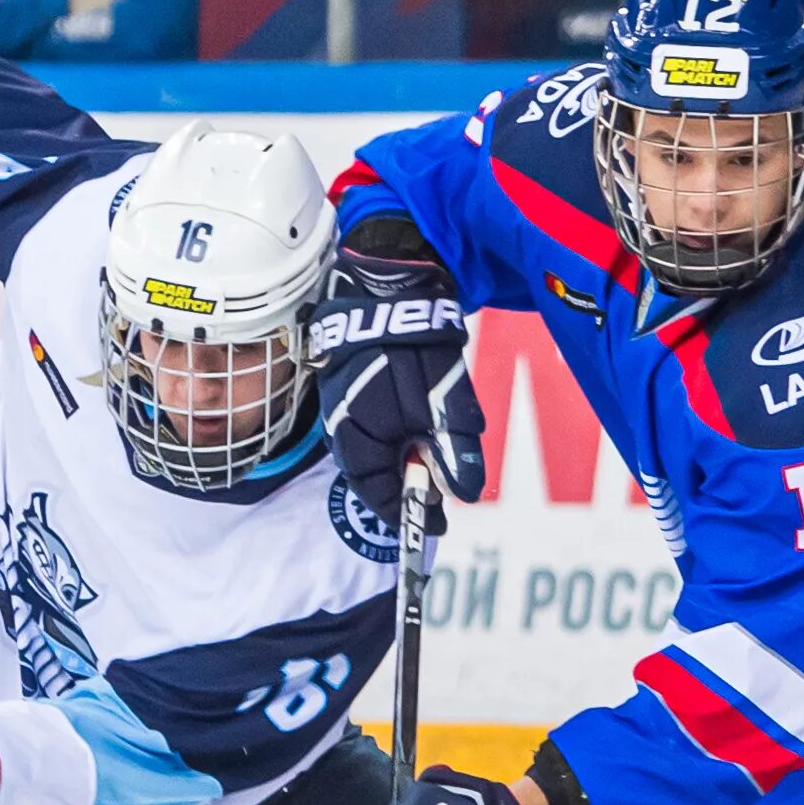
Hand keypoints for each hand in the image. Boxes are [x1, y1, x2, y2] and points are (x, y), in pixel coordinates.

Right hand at [309, 240, 484, 533]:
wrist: (387, 279)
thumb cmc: (414, 339)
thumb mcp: (442, 398)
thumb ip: (451, 446)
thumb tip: (462, 494)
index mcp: (357, 431)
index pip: (376, 492)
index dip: (406, 513)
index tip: (435, 526)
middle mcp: (341, 422)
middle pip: (374, 474)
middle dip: (406, 488)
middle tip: (441, 495)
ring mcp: (342, 402)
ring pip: (374, 449)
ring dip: (403, 460)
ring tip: (434, 457)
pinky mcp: (351, 384)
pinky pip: (372, 425)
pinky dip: (396, 436)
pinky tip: (417, 425)